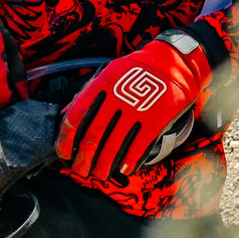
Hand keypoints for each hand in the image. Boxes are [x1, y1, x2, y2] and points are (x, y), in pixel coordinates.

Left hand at [58, 32, 212, 186]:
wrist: (175, 62)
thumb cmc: (136, 70)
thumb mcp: (108, 73)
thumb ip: (87, 95)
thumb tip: (64, 115)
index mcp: (100, 86)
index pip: (75, 118)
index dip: (65, 140)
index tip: (63, 154)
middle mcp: (116, 99)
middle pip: (92, 137)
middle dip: (83, 159)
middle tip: (80, 171)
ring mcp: (138, 110)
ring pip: (114, 146)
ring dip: (103, 165)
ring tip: (99, 175)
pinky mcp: (157, 119)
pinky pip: (139, 146)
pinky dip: (129, 161)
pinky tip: (123, 170)